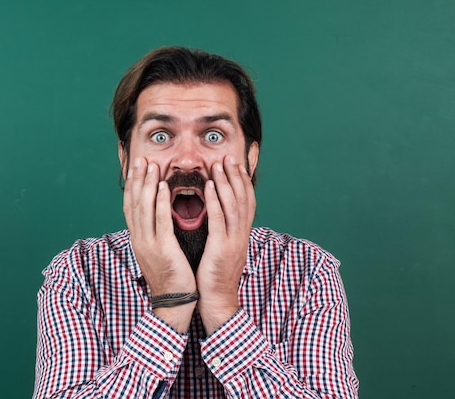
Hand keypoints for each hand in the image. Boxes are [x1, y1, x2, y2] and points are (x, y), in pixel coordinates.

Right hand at [123, 157, 195, 330]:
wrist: (173, 302)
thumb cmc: (172, 276)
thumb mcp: (160, 252)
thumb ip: (158, 234)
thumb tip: (159, 218)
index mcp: (139, 239)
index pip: (131, 207)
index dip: (133, 186)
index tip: (136, 168)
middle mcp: (139, 239)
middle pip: (134, 203)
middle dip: (137, 180)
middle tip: (140, 159)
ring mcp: (148, 244)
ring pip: (144, 208)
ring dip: (147, 184)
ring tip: (151, 165)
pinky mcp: (162, 249)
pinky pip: (160, 221)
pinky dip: (160, 202)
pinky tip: (163, 187)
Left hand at [197, 155, 255, 333]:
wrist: (217, 299)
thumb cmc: (215, 272)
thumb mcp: (223, 246)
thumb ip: (223, 228)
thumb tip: (219, 210)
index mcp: (242, 232)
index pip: (247, 199)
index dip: (244, 179)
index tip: (239, 161)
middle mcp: (241, 233)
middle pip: (243, 197)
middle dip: (237, 175)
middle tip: (230, 155)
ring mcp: (234, 240)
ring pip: (233, 205)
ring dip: (225, 183)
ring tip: (218, 165)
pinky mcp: (222, 248)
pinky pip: (219, 221)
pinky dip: (214, 202)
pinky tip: (207, 188)